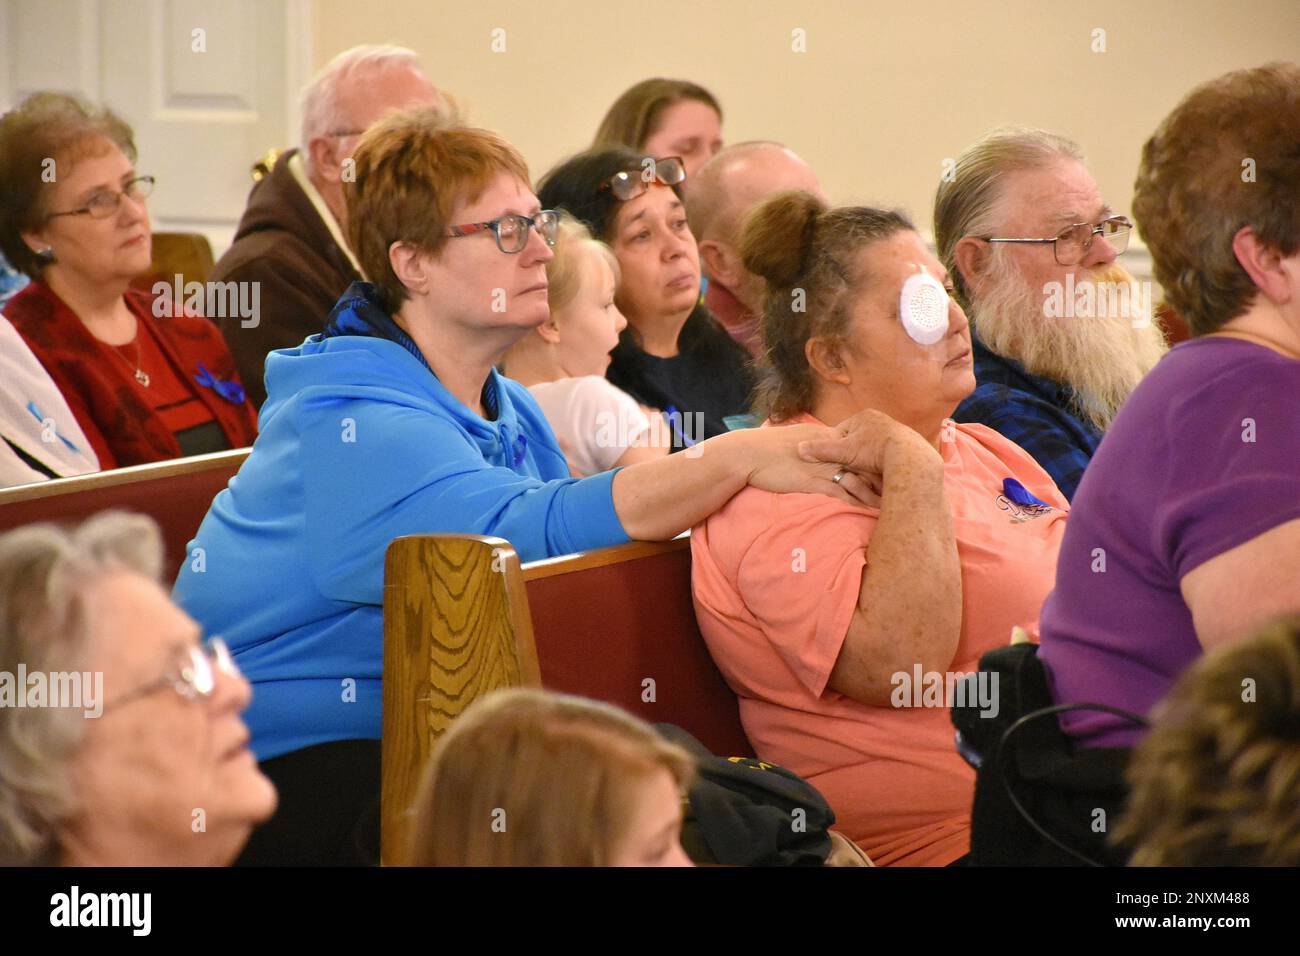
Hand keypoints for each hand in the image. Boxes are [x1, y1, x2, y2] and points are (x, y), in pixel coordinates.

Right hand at [741, 423, 880, 506]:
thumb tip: (815, 447)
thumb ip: (809, 443)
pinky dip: (857, 502)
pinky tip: (868, 511)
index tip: (885, 468)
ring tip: (891, 503)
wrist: (749, 454)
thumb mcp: (792, 440)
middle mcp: (828, 452)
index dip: (871, 459)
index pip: (855, 448)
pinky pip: (842, 494)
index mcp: (823, 439)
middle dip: (881, 476)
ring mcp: (822, 467)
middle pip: (862, 463)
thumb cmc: (765, 448)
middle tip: (900, 485)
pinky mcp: (814, 482)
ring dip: (874, 493)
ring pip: (857, 480)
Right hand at [795, 408, 937, 479]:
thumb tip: (798, 449)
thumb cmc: (875, 451)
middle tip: (851, 470)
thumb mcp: (844, 451)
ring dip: (868, 460)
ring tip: (867, 473)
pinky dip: (882, 463)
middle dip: (853, 455)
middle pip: (857, 440)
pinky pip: (887, 453)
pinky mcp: (904, 443)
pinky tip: (882, 474)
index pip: (842, 433)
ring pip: (872, 448)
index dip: (836, 449)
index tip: (836, 463)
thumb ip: (821, 450)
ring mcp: (893, 430)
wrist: (909, 457)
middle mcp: (879, 419)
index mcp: (863, 417)